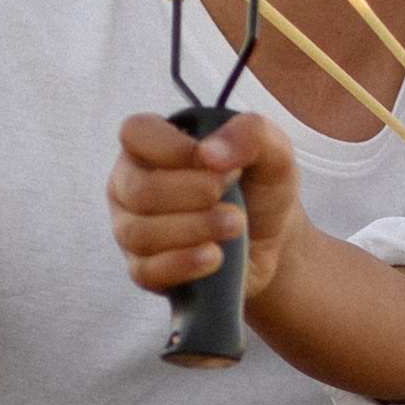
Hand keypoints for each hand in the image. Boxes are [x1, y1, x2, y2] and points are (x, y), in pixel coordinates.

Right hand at [108, 108, 304, 298]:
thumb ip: (250, 134)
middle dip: (194, 195)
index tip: (216, 164)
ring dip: (195, 229)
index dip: (173, 148)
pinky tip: (215, 256)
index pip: (135, 133)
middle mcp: (131, 184)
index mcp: (152, 145)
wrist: (271, 242)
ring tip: (235, 226)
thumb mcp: (273, 152)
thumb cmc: (260, 188)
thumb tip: (208, 154)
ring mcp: (131, 229)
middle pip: (139, 190)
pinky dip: (185, 263)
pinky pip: (146, 271)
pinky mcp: (143, 270)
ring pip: (140, 233)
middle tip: (234, 199)